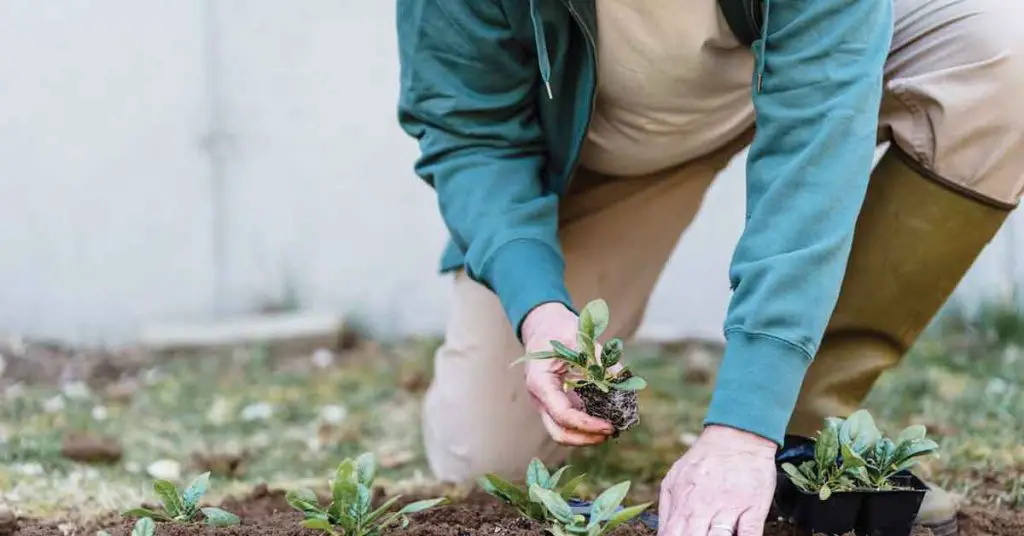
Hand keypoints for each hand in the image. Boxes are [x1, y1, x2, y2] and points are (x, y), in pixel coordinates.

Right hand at [521, 302, 615, 445]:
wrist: (543, 327)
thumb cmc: (558, 330)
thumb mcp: (579, 339)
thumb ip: (599, 358)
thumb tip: (623, 378)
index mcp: (540, 382)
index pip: (562, 415)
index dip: (587, 425)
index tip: (610, 426)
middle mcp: (540, 398)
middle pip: (559, 432)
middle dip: (586, 439)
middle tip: (611, 432)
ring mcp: (546, 403)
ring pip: (563, 431)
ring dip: (587, 435)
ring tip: (611, 428)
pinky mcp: (555, 403)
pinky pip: (569, 422)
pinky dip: (587, 425)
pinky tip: (605, 419)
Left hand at [658, 425, 776, 535]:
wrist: (737, 436)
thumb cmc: (705, 459)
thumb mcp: (674, 478)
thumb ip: (667, 508)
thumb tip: (663, 535)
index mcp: (683, 501)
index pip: (671, 535)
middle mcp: (704, 506)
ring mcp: (729, 507)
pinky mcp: (753, 507)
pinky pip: (749, 533)